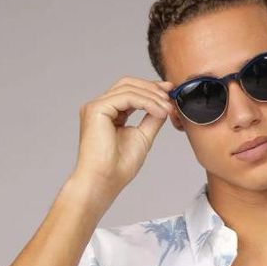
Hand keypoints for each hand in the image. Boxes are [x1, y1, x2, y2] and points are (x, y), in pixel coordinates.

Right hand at [73, 76, 175, 195]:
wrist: (104, 182)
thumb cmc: (118, 167)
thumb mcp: (142, 137)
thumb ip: (151, 119)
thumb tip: (165, 106)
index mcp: (108, 113)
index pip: (130, 92)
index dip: (151, 89)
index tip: (169, 92)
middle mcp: (100, 107)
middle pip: (128, 84)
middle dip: (152, 88)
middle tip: (170, 96)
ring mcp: (96, 106)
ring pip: (128, 88)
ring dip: (152, 96)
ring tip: (167, 109)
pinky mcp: (96, 109)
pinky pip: (127, 97)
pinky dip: (146, 102)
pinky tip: (159, 112)